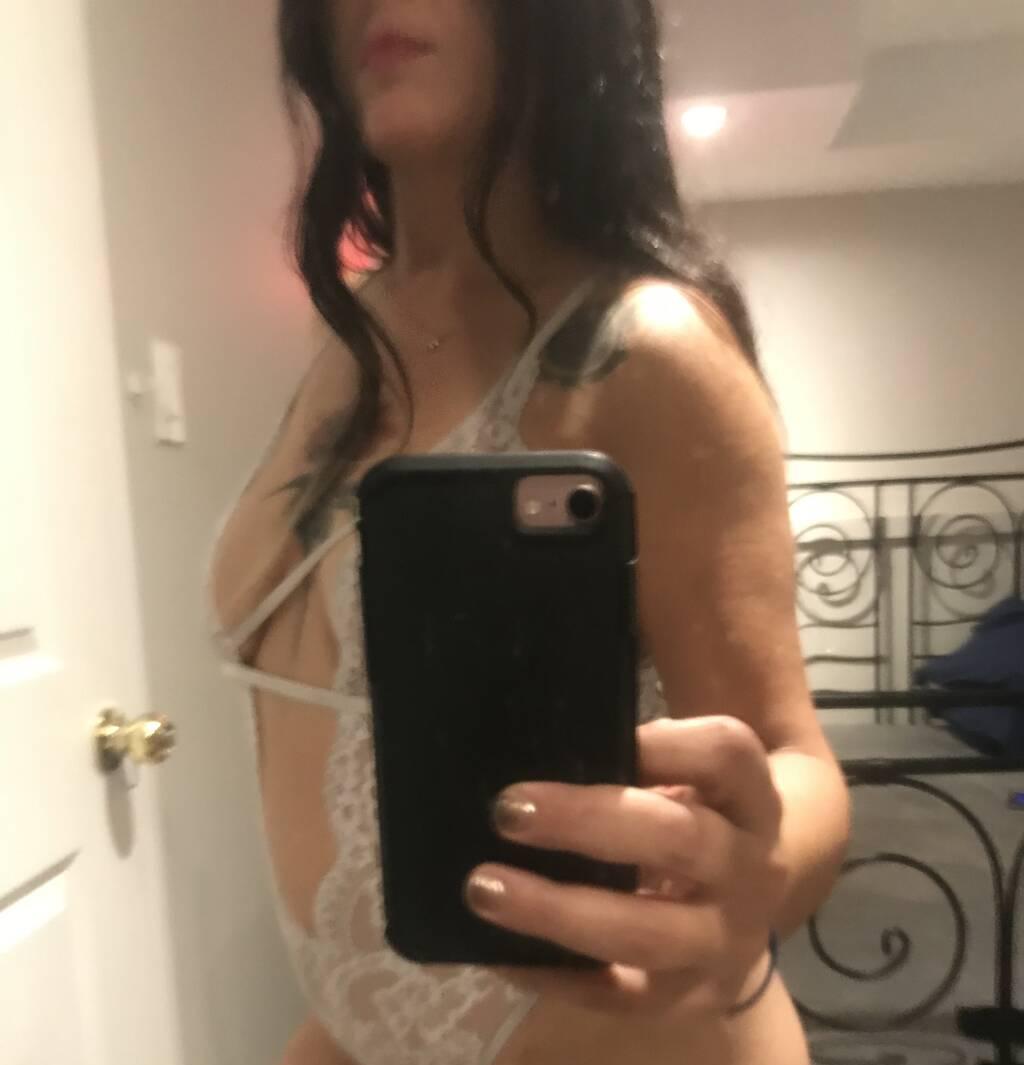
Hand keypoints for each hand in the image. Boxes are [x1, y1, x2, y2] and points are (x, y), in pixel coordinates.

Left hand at [464, 717, 785, 1014]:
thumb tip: (544, 742)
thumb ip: (645, 753)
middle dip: (587, 823)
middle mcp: (752, 868)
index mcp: (752, 795)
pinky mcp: (695, 997)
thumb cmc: (697, 809)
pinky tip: (502, 953)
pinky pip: (623, 996)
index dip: (662, 743)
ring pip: (648, 933)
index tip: (584, 731)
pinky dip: (559, 977)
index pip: (724, 754)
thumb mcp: (692, 772)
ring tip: (485, 889)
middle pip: (678, 839)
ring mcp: (728, 941)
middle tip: (507, 811)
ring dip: (559, 912)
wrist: (753, 891)